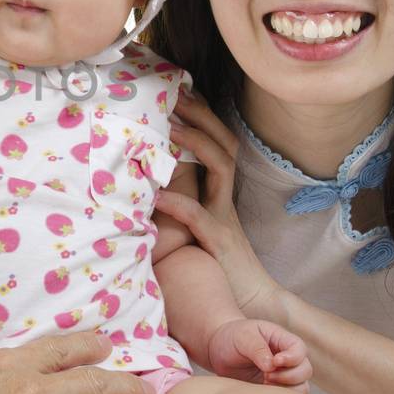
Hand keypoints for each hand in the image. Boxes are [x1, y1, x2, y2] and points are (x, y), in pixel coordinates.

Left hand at [157, 92, 286, 320]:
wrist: (251, 304)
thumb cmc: (217, 266)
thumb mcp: (196, 226)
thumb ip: (179, 201)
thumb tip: (143, 181)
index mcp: (219, 191)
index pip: (217, 141)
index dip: (201, 114)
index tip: (176, 89)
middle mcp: (225, 198)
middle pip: (224, 143)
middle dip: (201, 115)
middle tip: (173, 93)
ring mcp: (225, 218)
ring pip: (221, 168)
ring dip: (196, 144)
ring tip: (169, 127)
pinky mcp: (220, 243)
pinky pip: (201, 218)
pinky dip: (181, 205)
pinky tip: (159, 196)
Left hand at [207, 318, 311, 391]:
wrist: (219, 350)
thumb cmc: (233, 337)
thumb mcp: (243, 336)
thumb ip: (258, 348)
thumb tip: (271, 366)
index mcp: (283, 341)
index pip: (300, 349)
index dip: (292, 358)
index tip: (275, 361)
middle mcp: (288, 359)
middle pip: (305, 371)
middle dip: (288, 376)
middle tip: (266, 375)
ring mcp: (284, 376)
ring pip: (301, 388)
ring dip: (285, 390)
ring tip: (263, 384)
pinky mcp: (275, 390)